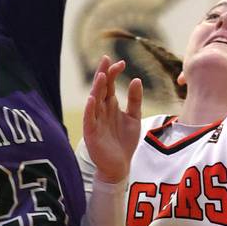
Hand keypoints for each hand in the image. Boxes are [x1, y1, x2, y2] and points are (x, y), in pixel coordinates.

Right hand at [83, 56, 142, 184]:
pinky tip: (92, 99)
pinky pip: (90, 119)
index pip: (109, 84)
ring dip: (96, 89)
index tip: (122, 62)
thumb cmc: (124, 142)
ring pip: (94, 101)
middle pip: (100, 89)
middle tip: (106, 59)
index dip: (113, 73)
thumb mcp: (134, 118)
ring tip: (101, 76)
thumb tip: (136, 79)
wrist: (119, 166)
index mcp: (110, 105)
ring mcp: (95, 121)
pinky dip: (90, 110)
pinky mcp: (92, 133)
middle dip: (103, 74)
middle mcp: (101, 110)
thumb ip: (135, 100)